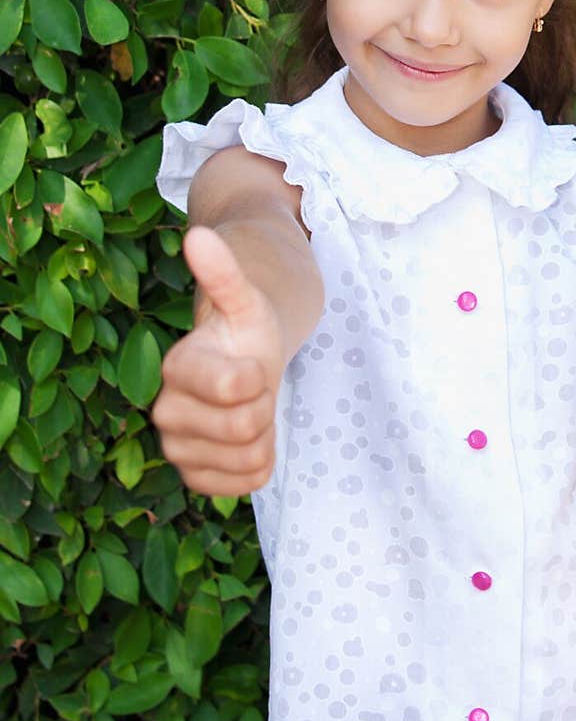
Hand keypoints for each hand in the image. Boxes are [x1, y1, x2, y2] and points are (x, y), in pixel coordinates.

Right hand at [150, 225, 286, 495]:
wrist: (243, 363)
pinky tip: (247, 439)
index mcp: (176, 366)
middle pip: (245, 427)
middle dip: (264, 406)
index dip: (257, 377)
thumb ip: (224, 272)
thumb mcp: (245, 299)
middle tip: (253, 388)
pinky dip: (259, 464)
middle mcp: (165, 411)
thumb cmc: (244, 330)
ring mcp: (178, 447)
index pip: (234, 386)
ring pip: (249, 458)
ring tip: (248, 409)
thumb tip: (198, 235)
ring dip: (264, 435)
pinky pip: (246, 484)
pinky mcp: (195, 477)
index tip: (251, 362)